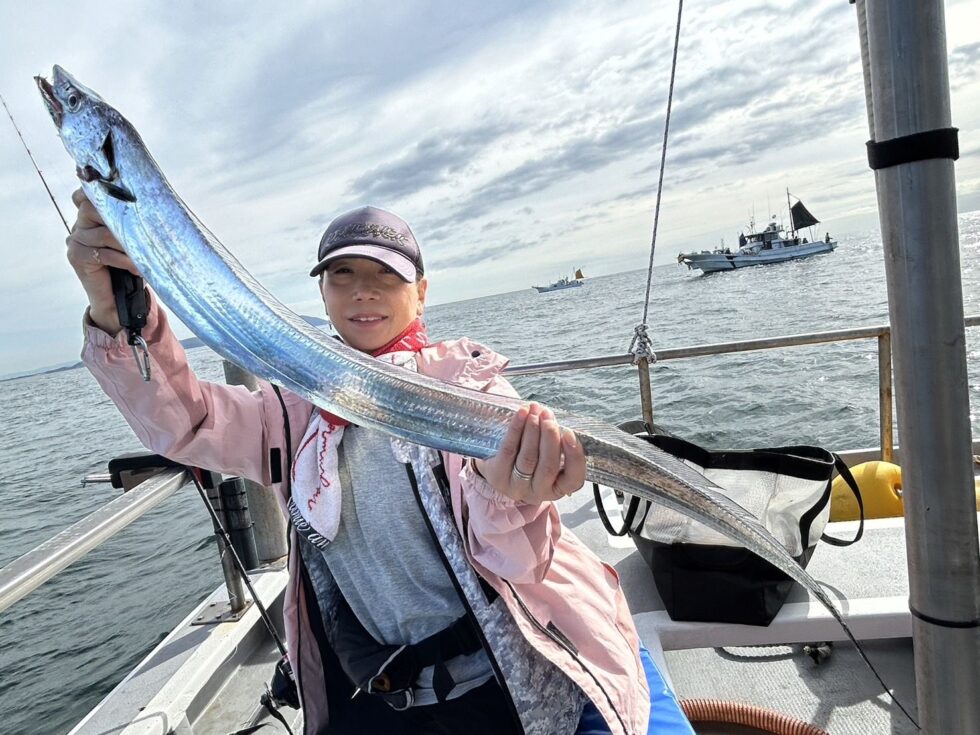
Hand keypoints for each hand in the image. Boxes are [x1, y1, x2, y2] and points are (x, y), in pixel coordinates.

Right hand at [65, 188, 139, 334]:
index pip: (87, 194)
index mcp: (91, 213)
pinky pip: (103, 253)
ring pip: (104, 233)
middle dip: (120, 217)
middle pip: (93, 208)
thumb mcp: (131, 237)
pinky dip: (124, 260)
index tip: (124, 194)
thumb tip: (151, 205)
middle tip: (142, 228)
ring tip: (144, 254)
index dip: (100, 190)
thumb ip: (130, 220)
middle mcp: (80, 223)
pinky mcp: (76, 256)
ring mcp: (75, 239)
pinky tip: (136, 268)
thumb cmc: (129, 262)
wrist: (118, 298)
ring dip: (128, 244)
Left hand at [475, 403, 586, 503]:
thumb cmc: (531, 456)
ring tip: (535, 411)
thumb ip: (555, 441)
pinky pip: (509, 450)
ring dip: (533, 430)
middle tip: (548, 416)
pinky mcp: (498, 478)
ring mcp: (517, 488)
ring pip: (528, 458)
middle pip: (548, 467)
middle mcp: (539, 492)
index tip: (569, 432)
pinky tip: (521, 414)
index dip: (574, 456)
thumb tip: (553, 419)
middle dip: (550, 437)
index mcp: (558, 488)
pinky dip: (516, 429)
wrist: (498, 463)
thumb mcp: (547, 454)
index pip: (574, 479)